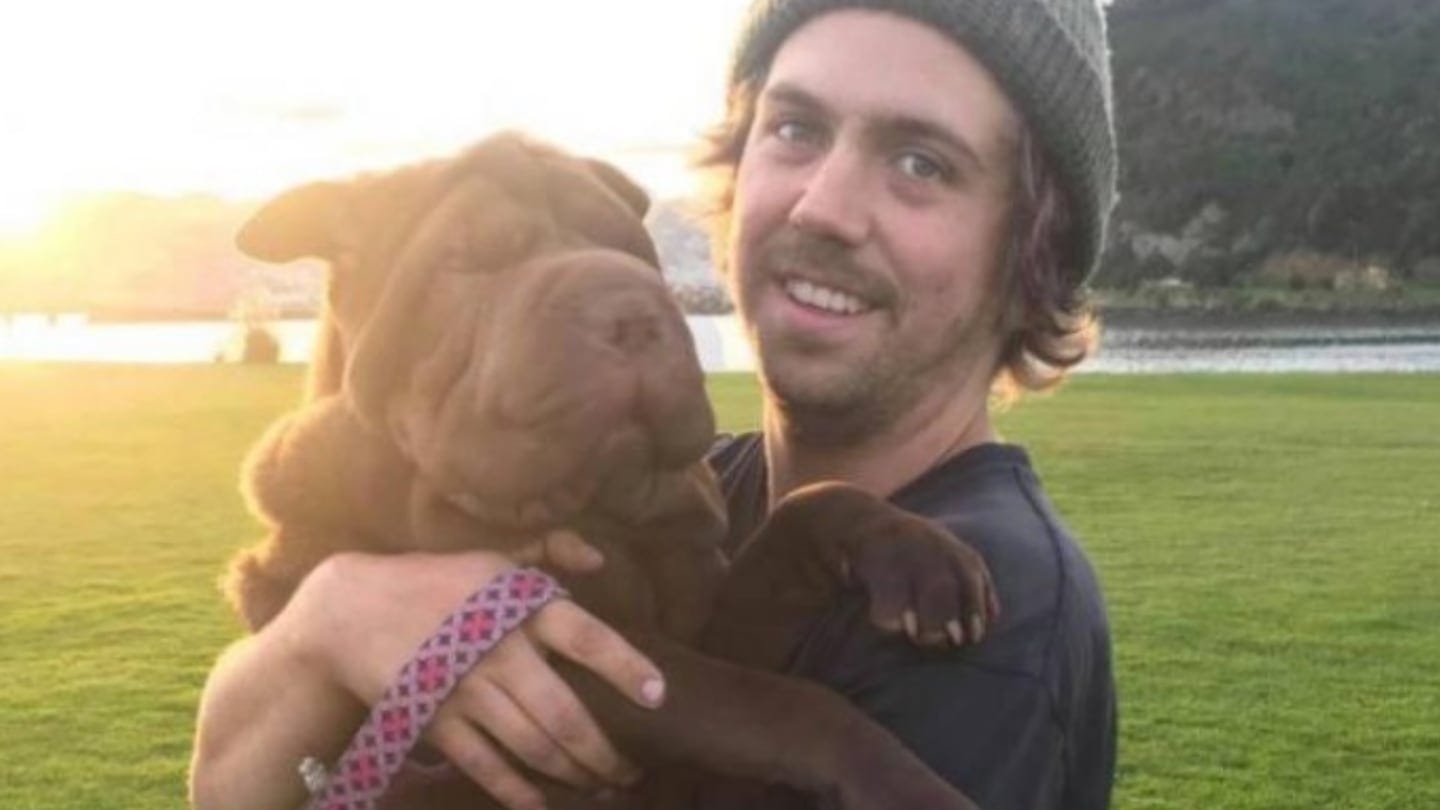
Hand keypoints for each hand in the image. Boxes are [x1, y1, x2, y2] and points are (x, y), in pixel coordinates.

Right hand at [282, 537, 663, 809]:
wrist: (353, 609)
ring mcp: (465, 691)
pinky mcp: (436, 722)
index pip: (586, 637)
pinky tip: (542, 804)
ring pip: (531, 747)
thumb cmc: (438, 582)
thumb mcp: (495, 557)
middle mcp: (498, 651)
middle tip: (631, 771)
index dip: (626, 667)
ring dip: (572, 774)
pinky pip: (485, 766)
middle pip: (564, 714)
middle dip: (604, 752)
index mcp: (520, 606)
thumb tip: (600, 560)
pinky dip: (517, 792)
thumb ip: (552, 552)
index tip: (657, 696)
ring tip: (600, 785)